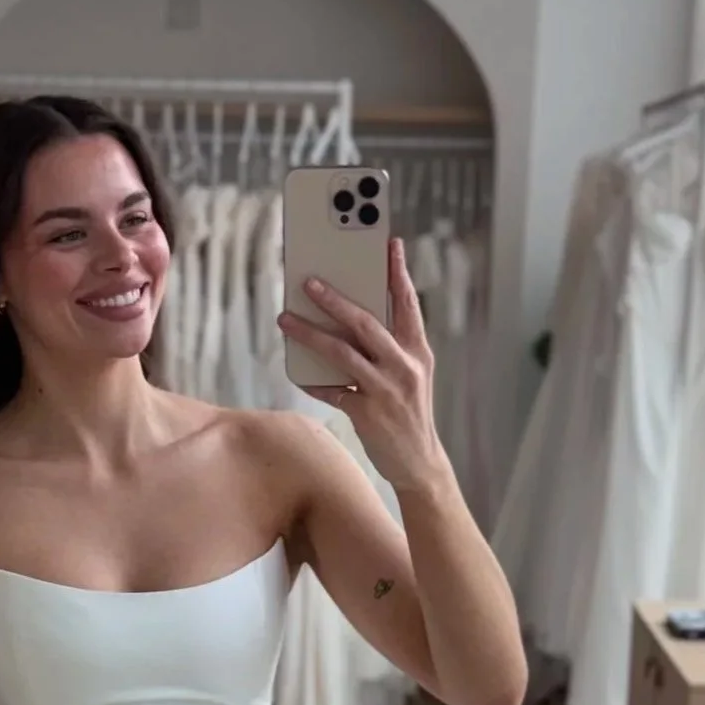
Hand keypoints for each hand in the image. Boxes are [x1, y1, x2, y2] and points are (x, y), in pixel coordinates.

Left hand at [277, 239, 452, 499]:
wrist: (419, 461)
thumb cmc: (410, 411)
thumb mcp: (412, 374)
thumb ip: (391, 347)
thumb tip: (351, 318)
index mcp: (417, 350)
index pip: (408, 303)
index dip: (398, 272)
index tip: (389, 243)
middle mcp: (404, 366)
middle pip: (365, 323)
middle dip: (335, 299)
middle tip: (309, 281)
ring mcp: (386, 389)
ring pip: (342, 352)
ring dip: (310, 333)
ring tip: (285, 318)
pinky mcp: (368, 413)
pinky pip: (332, 391)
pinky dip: (313, 381)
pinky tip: (297, 371)